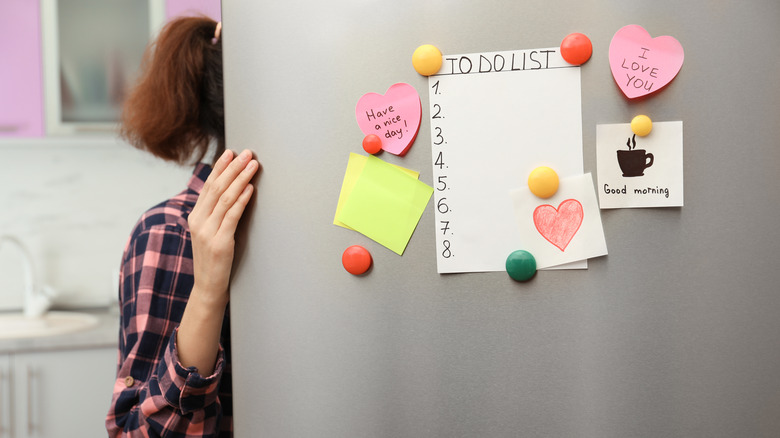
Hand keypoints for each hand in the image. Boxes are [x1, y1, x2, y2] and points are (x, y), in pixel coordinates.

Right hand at [188, 149, 258, 304]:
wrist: (208, 287)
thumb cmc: (214, 259)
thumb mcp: (210, 232)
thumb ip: (215, 214)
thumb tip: (231, 191)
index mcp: (195, 216)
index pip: (208, 186)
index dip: (220, 168)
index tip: (231, 152)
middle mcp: (198, 221)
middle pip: (216, 187)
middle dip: (233, 168)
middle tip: (246, 152)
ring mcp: (207, 232)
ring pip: (225, 198)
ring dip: (240, 178)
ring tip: (252, 165)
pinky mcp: (220, 243)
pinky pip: (232, 216)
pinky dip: (242, 200)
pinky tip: (250, 189)